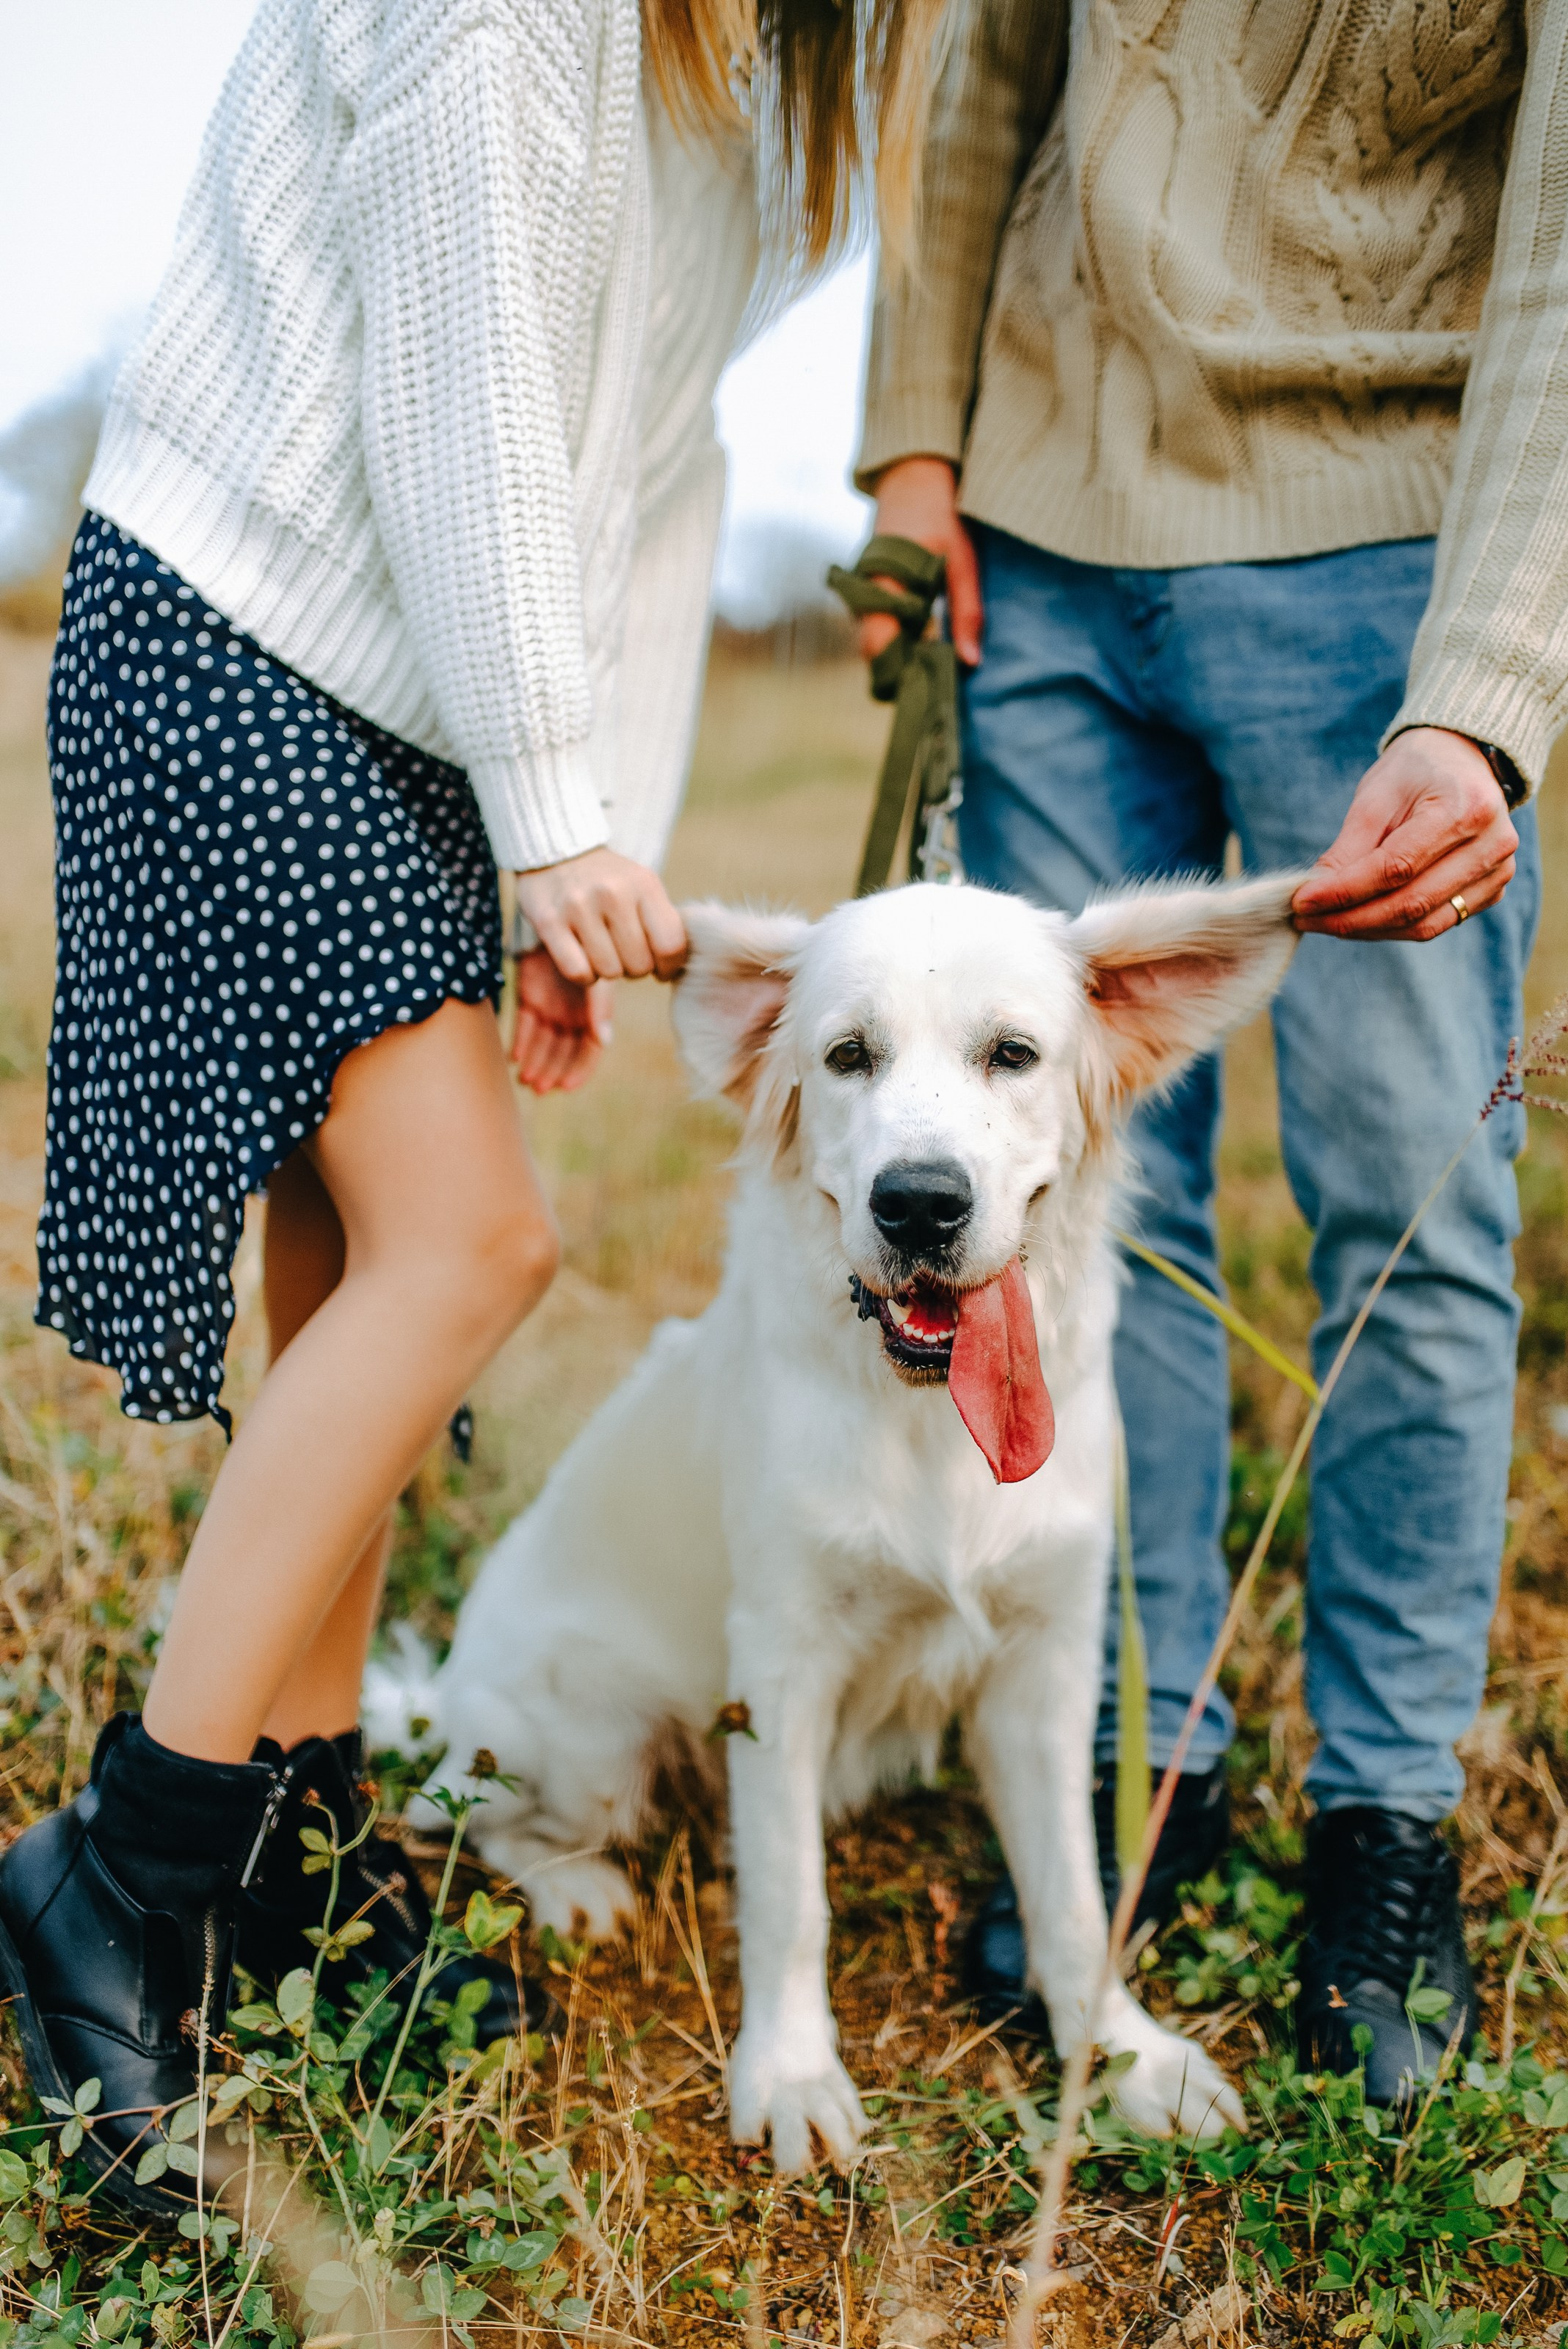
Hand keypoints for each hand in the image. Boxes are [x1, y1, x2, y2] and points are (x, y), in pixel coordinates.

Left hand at [510, 948, 613, 1094]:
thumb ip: (600, 1008)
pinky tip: (514, 1058)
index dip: (579, 1070)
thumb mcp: (597, 979)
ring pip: (541, 1043)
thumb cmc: (590, 950)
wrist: (562, 922)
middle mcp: (572, 1015)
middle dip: (551, 1072)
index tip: (566, 1086)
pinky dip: (519, 1042)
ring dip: (534, 1063)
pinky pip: (523, 1026)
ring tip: (526, 1080)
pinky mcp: (529, 997)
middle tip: (538, 1089)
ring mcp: (550, 1007)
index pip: (588, 1051)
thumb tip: (603, 1041)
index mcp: (594, 1014)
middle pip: (562, 1052)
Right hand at [515, 846, 686, 984]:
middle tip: (624, 952)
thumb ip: (663, 921)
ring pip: (609, 972)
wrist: (557, 850)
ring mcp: (578, 906)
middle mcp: (613, 893)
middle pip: (639, 965)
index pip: (670, 945)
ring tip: (601, 949)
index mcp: (644, 884)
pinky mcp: (549, 922)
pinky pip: (578, 973)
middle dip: (635, 968)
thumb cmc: (609, 881)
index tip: (660, 969)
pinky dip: (584, 975)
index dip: (669, 967)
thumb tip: (676, 967)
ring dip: (607, 970)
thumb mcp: (642, 887)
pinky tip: (582, 958)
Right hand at [860, 456, 983, 667]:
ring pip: (873, 640)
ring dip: (899, 653)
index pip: (877, 647)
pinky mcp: (866, 590)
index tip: (923, 689)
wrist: (912, 480)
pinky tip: (923, 636)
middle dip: (898, 670)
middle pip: (872, 651)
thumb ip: (966, 613)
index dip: (896, 673)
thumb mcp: (962, 565)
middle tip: (930, 683)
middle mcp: (863, 593)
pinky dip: (897, 636)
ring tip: (930, 660)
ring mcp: (860, 591)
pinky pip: (876, 624)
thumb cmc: (940, 519)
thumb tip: (971, 662)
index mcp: (883, 586)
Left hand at [1291, 728, 1518, 941]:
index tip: (1301, 902)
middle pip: (1411, 904)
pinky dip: (1392, 927)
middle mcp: (1492, 845)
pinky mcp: (1492, 891)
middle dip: (1350, 919)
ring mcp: (1498, 872)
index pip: (1397, 868)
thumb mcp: (1376, 795)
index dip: (1345, 891)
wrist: (1462, 758)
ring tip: (1326, 921)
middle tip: (1306, 920)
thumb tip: (1314, 894)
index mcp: (1466, 809)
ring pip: (1424, 924)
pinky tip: (1360, 918)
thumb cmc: (1416, 771)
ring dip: (1368, 930)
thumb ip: (1349, 848)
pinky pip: (1436, 923)